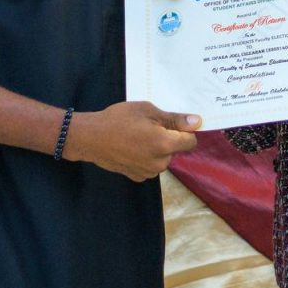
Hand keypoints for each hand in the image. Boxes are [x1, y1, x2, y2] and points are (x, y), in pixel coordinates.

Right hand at [64, 101, 201, 180]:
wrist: (90, 137)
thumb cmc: (119, 119)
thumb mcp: (147, 111)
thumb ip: (174, 119)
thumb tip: (197, 122)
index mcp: (165, 144)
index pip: (191, 142)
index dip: (186, 131)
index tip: (174, 123)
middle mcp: (160, 163)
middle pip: (176, 150)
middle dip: (168, 138)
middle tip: (148, 126)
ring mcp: (148, 172)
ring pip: (163, 158)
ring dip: (157, 149)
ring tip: (137, 136)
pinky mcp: (137, 177)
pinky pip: (150, 165)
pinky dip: (146, 157)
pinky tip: (131, 147)